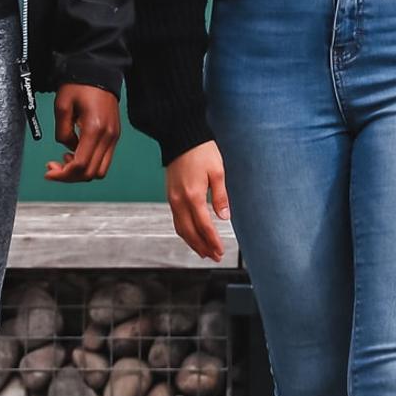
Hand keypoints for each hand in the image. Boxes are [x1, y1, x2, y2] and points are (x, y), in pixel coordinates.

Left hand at [43, 84, 119, 183]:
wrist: (99, 73)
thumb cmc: (80, 86)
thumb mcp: (62, 107)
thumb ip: (62, 133)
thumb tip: (67, 148)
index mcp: (95, 129)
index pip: (81, 165)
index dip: (62, 175)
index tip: (48, 171)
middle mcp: (109, 135)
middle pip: (91, 173)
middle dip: (70, 176)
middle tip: (53, 167)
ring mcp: (114, 136)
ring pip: (100, 170)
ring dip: (81, 172)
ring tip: (65, 160)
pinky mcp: (114, 134)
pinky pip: (104, 159)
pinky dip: (89, 163)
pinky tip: (75, 153)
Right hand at [163, 143, 229, 262]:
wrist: (181, 139)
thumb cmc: (202, 152)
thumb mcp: (217, 171)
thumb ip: (220, 196)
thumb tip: (224, 217)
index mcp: (193, 196)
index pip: (204, 226)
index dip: (212, 241)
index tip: (220, 251)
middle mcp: (179, 201)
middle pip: (189, 232)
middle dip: (202, 247)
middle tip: (214, 256)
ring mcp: (173, 200)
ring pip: (180, 229)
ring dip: (192, 242)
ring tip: (204, 251)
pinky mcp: (171, 196)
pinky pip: (176, 220)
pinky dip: (185, 232)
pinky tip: (192, 235)